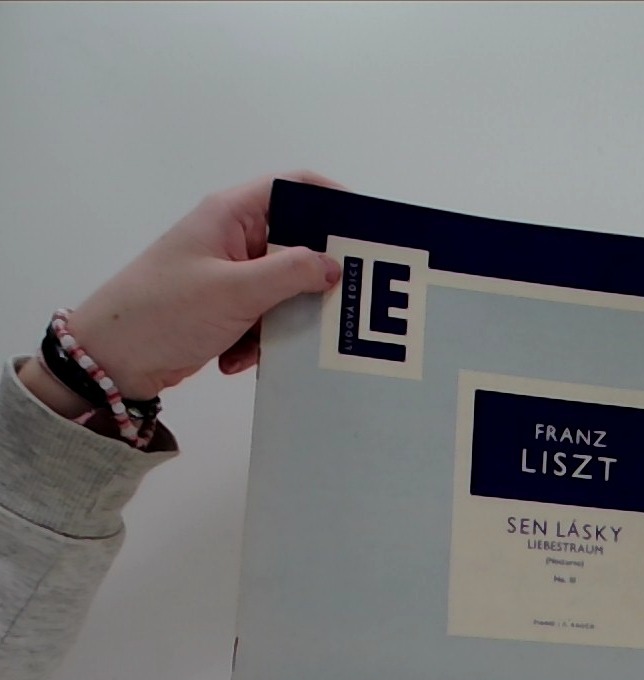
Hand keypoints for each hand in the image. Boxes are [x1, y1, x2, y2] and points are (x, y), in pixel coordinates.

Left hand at [58, 172, 342, 399]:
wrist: (110, 361)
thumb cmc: (164, 313)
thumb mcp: (235, 292)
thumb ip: (290, 274)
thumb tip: (333, 265)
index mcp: (230, 215)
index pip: (293, 187)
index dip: (332, 201)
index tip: (367, 230)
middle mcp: (232, 239)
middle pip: (295, 246)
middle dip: (313, 279)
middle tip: (342, 303)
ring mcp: (228, 276)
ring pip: (283, 289)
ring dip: (283, 320)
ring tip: (269, 344)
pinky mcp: (224, 309)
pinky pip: (263, 318)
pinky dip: (259, 341)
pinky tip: (237, 358)